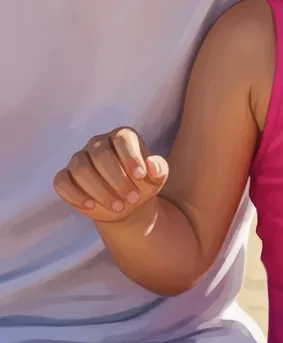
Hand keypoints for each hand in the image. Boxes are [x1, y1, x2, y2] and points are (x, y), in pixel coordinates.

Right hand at [53, 128, 167, 222]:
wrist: (126, 203)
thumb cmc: (142, 184)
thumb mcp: (157, 177)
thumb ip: (159, 168)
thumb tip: (152, 164)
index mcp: (121, 137)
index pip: (122, 138)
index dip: (131, 156)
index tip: (141, 176)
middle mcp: (98, 143)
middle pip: (100, 155)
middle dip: (117, 179)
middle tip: (132, 198)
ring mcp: (79, 159)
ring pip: (81, 169)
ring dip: (99, 190)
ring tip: (118, 206)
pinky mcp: (65, 177)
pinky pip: (62, 182)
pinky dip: (75, 194)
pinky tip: (90, 205)